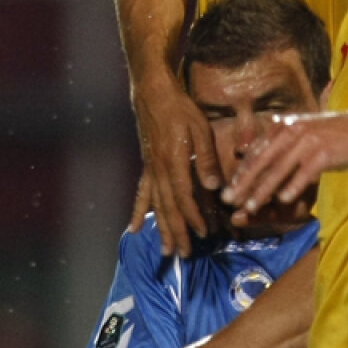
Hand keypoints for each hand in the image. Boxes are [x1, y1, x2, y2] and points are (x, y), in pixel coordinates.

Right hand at [131, 78, 223, 256]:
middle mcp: (158, 170)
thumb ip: (207, 159)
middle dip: (177, 232)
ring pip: (155, 206)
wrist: (152, 93)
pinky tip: (134, 228)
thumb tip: (214, 187)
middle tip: (184, 254)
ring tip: (165, 251)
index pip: (184, 197)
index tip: (204, 233)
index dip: (193, 217)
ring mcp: (150, 169)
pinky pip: (142, 193)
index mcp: (173, 161)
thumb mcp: (200, 128)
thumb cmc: (180, 108)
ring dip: (161, 229)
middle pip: (168, 208)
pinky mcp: (147, 166)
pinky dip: (139, 211)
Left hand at [222, 110, 347, 223]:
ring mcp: (307, 141)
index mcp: (283, 126)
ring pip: (278, 170)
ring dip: (262, 190)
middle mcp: (291, 131)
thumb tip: (252, 155)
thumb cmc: (330, 134)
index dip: (241, 173)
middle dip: (243, 184)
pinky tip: (283, 201)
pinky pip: (303, 173)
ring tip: (250, 206)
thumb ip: (278, 141)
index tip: (229, 190)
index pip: (256, 153)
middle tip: (229, 201)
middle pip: (262, 162)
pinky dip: (292, 187)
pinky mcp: (323, 152)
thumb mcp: (300, 131)